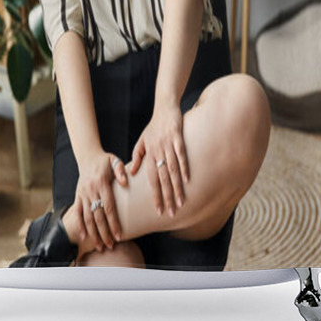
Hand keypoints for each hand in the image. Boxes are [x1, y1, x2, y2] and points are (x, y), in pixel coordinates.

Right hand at [73, 149, 128, 251]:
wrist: (87, 157)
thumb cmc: (104, 161)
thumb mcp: (114, 160)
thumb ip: (120, 170)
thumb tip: (125, 182)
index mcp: (102, 183)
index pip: (109, 207)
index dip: (113, 222)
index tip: (118, 235)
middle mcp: (91, 190)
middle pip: (98, 216)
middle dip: (104, 233)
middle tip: (111, 245)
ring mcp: (83, 194)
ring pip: (87, 218)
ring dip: (93, 233)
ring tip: (100, 246)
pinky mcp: (77, 196)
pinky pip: (77, 213)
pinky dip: (79, 225)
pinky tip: (83, 236)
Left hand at [130, 103, 188, 217]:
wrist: (164, 107)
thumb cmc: (153, 126)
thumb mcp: (142, 141)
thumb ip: (137, 157)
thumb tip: (132, 173)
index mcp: (148, 154)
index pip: (151, 180)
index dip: (155, 195)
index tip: (158, 210)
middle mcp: (157, 151)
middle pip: (162, 178)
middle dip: (166, 197)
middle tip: (171, 213)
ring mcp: (168, 144)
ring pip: (172, 170)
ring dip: (177, 187)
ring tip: (181, 202)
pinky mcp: (178, 137)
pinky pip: (181, 155)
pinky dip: (184, 167)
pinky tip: (188, 180)